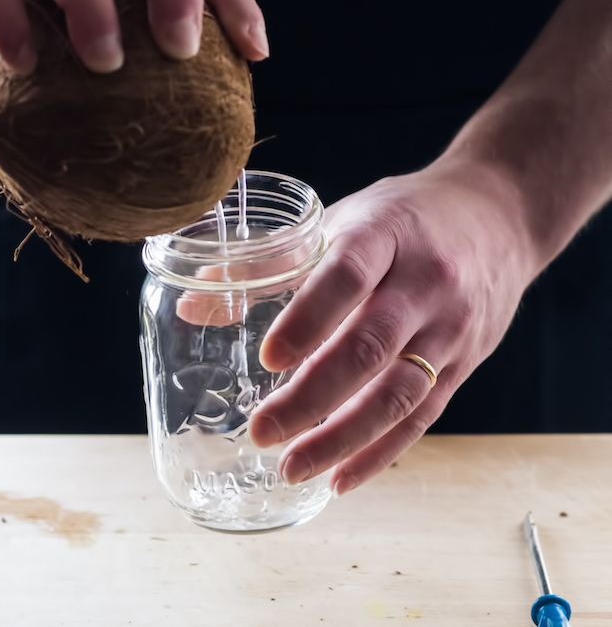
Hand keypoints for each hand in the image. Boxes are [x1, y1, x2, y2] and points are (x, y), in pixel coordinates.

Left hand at [248, 160, 537, 492]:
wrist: (498, 217)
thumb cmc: (406, 218)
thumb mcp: (345, 219)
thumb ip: (275, 262)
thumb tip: (195, 304)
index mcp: (385, 234)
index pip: (347, 276)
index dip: (308, 319)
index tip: (269, 358)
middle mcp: (424, 283)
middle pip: (370, 347)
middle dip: (312, 397)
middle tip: (262, 430)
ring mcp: (451, 326)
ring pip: (399, 393)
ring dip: (342, 438)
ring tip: (292, 467)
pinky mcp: (465, 361)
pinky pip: (424, 415)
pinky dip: (381, 451)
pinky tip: (342, 478)